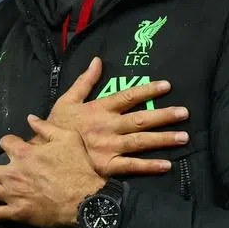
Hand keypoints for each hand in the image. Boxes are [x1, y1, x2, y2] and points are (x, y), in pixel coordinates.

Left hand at [0, 116, 102, 227]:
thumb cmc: (78, 169)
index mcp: (25, 153)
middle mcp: (14, 172)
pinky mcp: (17, 212)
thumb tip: (30, 118)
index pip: (6, 142)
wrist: (86, 201)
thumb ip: (46, 127)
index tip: (7, 144)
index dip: (6, 142)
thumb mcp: (68, 139)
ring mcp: (13, 194)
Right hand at [29, 56, 188, 176]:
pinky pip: (132, 166)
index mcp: (98, 109)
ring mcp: (108, 147)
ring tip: (184, 136)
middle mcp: (107, 127)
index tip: (167, 85)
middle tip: (185, 113)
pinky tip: (168, 164)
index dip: (148, 90)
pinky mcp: (108, 167)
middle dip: (164, 115)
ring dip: (163, 139)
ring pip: (141, 141)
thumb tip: (97, 61)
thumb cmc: (57, 126)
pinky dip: (150, 166)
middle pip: (140, 119)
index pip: (128, 96)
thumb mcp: (67, 100)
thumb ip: (84, 81)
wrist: (43, 154)